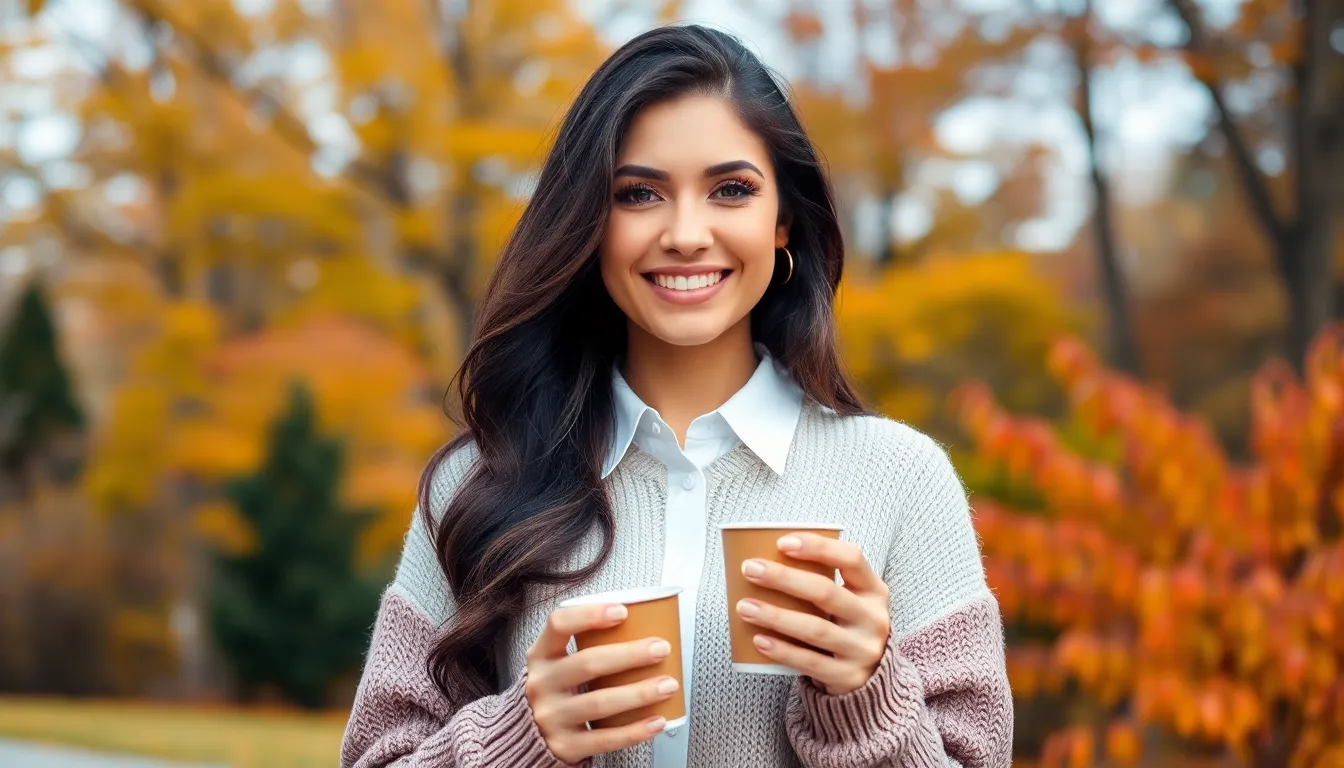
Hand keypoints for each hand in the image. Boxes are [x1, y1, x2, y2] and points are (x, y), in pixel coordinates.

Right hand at [524, 603, 678, 763]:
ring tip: (668, 685)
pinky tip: (658, 721)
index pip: (558, 624)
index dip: (590, 615)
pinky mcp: (564, 745)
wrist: (531, 735)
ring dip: (639, 693)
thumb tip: (646, 621)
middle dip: (630, 655)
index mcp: (541, 655)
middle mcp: (541, 684)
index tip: (623, 611)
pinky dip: (635, 731)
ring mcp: (551, 717)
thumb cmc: (559, 688)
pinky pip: (605, 738)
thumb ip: (588, 644)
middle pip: (587, 664)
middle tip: (661, 648)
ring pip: (600, 703)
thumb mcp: (559, 662)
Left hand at [735, 533, 890, 695]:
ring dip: (776, 616)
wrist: (871, 677)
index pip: (852, 558)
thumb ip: (823, 580)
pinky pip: (810, 662)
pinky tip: (759, 640)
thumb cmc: (846, 626)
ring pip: (815, 629)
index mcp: (874, 590)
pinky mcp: (848, 677)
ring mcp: (863, 650)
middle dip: (784, 578)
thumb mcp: (850, 600)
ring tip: (744, 607)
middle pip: (825, 592)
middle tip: (750, 569)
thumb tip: (765, 558)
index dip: (818, 547)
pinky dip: (782, 651)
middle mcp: (873, 619)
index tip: (781, 543)